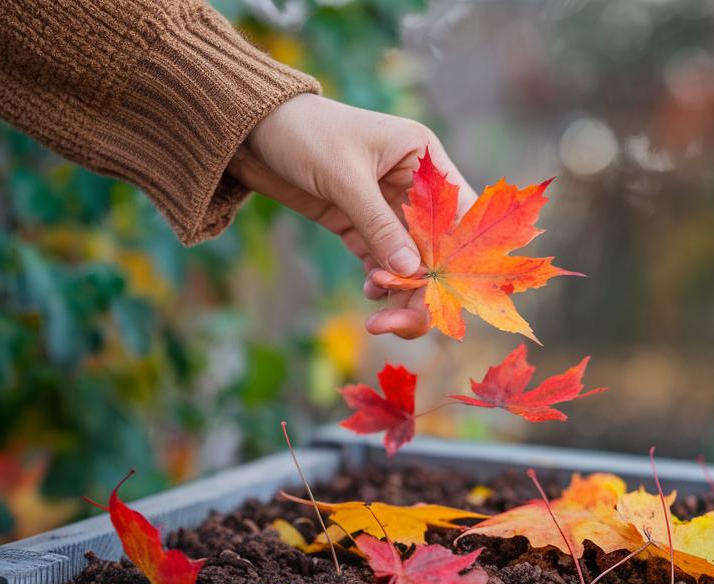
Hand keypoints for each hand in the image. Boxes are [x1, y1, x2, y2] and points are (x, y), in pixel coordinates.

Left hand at [229, 94, 476, 338]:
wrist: (251, 130)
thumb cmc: (304, 133)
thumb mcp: (344, 177)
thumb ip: (379, 226)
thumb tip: (413, 273)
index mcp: (424, 160)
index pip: (460, 214)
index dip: (463, 257)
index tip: (452, 294)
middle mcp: (414, 186)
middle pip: (438, 248)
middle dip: (426, 289)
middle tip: (404, 323)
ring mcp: (388, 208)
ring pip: (411, 262)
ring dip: (402, 293)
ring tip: (380, 318)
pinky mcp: (362, 225)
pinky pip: (383, 263)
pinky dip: (382, 283)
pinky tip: (371, 292)